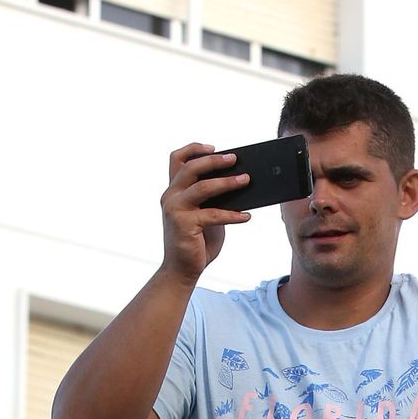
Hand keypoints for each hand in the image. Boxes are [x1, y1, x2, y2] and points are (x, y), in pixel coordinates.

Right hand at [160, 142, 250, 284]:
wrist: (183, 270)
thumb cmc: (196, 242)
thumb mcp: (205, 214)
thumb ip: (213, 199)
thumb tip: (238, 182)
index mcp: (174, 191)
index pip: (177, 159)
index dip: (194, 149)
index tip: (213, 148)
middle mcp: (170, 196)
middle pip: (191, 168)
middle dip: (214, 161)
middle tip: (235, 158)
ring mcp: (175, 209)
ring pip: (203, 187)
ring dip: (227, 183)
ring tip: (246, 180)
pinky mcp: (184, 224)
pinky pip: (213, 215)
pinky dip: (233, 215)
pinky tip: (247, 216)